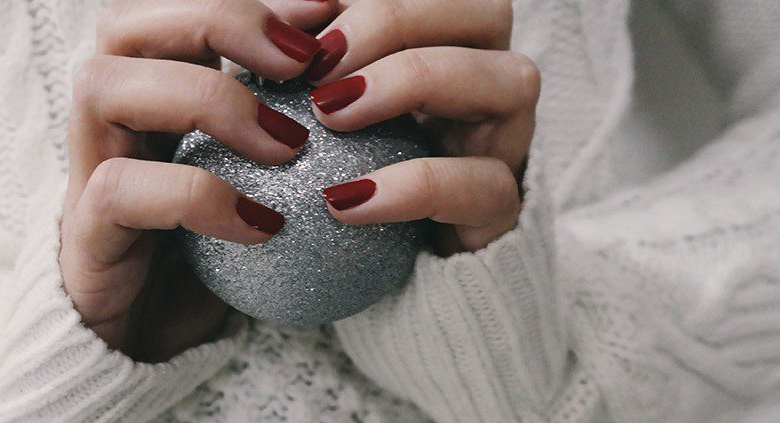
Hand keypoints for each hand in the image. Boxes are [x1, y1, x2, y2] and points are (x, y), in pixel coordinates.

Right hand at [60, 0, 338, 361]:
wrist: (148, 335)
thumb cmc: (215, 245)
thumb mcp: (260, 178)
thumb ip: (288, 126)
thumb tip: (365, 84)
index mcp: (153, 83)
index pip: (175, 5)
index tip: (329, 8)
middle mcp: (112, 112)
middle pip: (124, 20)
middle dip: (219, 17)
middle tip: (303, 60)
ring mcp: (89, 166)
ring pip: (103, 84)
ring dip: (205, 97)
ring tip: (286, 144)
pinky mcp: (85, 230)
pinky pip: (121, 189)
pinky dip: (198, 195)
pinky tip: (262, 224)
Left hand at [310, 0, 537, 252]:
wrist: (369, 271)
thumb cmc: (336, 169)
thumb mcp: (312, 107)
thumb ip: (303, 60)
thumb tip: (272, 14)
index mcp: (447, 40)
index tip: (304, 22)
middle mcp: (489, 77)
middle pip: (486, 11)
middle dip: (396, 20)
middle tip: (318, 60)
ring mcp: (507, 140)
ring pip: (511, 81)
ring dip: (414, 81)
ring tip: (330, 112)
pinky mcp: (502, 209)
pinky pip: (482, 185)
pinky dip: (411, 185)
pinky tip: (343, 200)